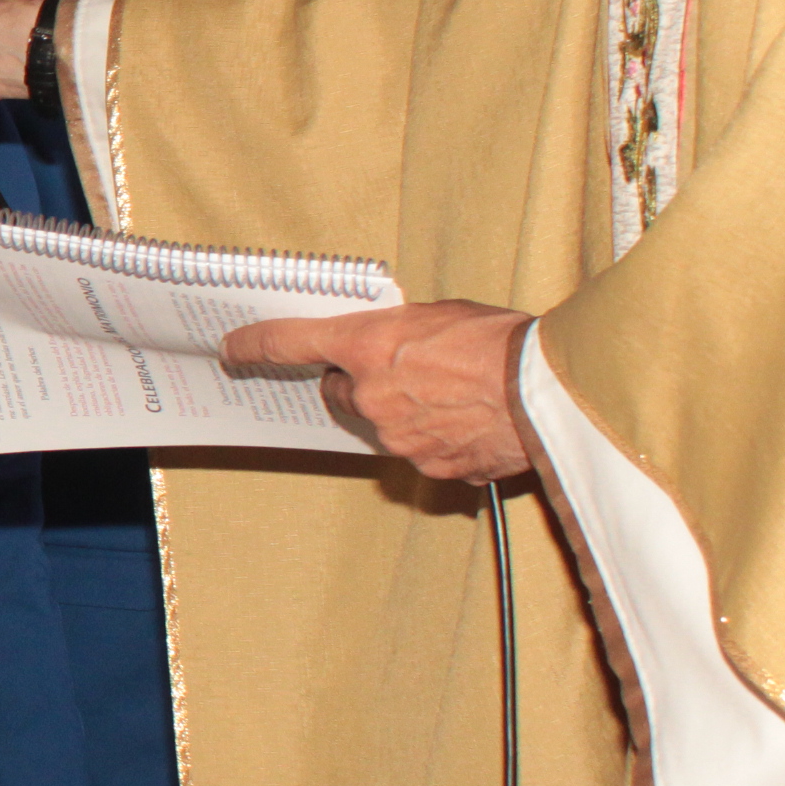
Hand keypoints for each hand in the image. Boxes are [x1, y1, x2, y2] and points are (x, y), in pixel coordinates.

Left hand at [218, 302, 532, 479]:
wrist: (553, 393)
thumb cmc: (505, 341)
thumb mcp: (442, 315)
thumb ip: (401, 333)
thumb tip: (393, 348)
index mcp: (368, 346)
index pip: (290, 343)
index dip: (254, 345)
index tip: (231, 349)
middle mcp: (372, 396)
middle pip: (341, 394)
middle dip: (359, 382)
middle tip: (404, 367)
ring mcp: (398, 438)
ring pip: (382, 425)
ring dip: (404, 411)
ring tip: (457, 393)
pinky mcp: (431, 469)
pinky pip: (422, 452)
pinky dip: (439, 439)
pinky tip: (472, 422)